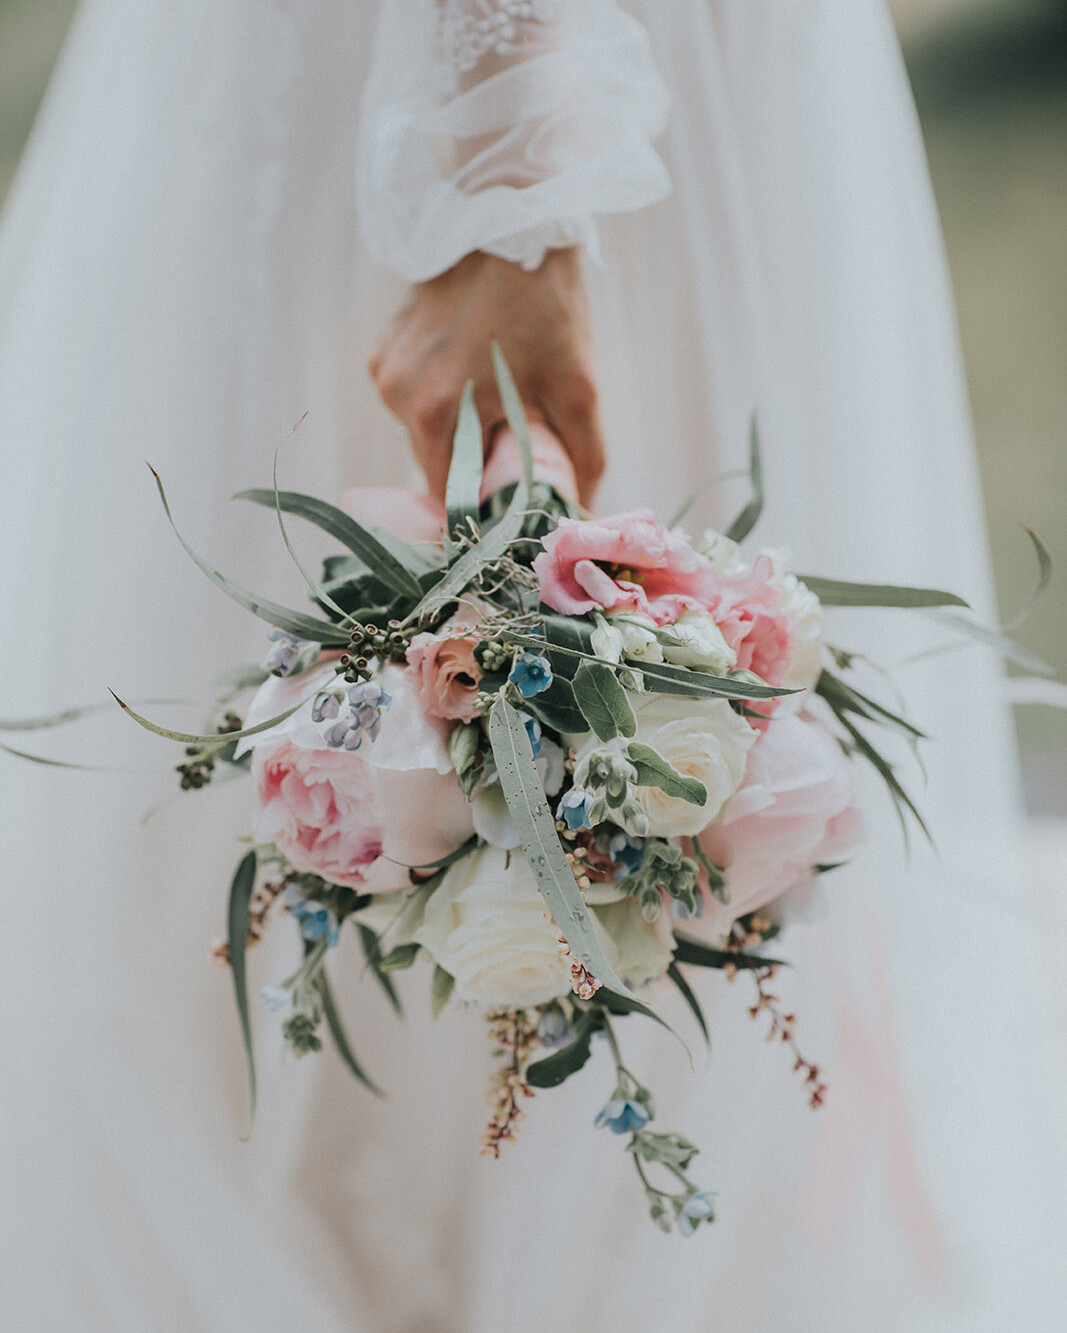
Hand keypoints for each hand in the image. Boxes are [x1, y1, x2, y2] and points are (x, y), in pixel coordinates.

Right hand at [369, 248, 604, 505]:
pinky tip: (474, 367)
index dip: (485, 508)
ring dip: (460, 430)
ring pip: (425, 434)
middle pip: (438, 468)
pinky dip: (443, 398)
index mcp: (436, 415)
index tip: (513, 500)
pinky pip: (413, 399)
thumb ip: (583, 459)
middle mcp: (398, 398)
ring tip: (498, 393)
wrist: (511, 215)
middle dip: (478, 465)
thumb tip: (580, 511)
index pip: (452, 500)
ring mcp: (386, 372)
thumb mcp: (578, 388)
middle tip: (518, 437)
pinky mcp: (384, 351)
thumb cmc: (546, 302)